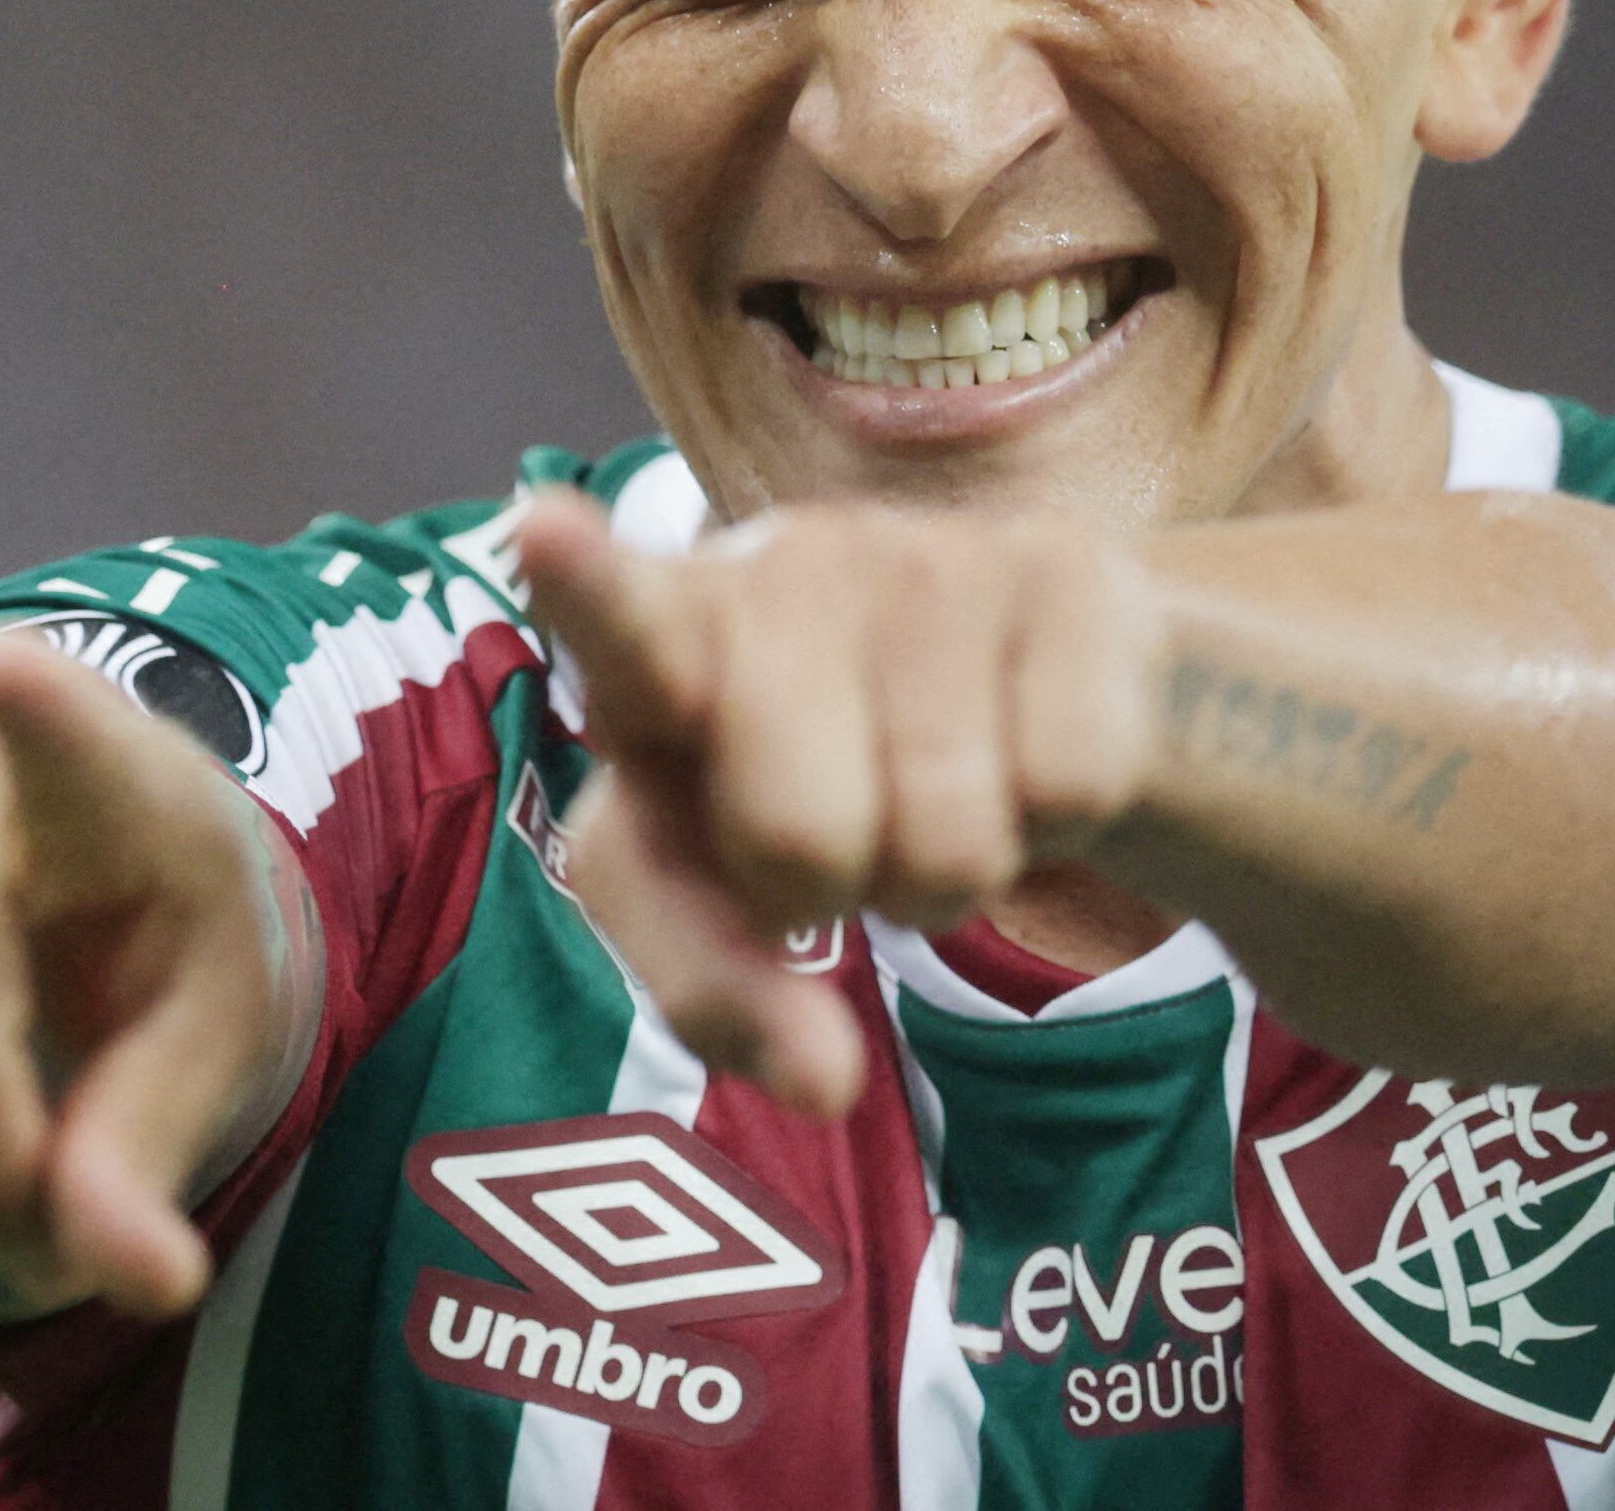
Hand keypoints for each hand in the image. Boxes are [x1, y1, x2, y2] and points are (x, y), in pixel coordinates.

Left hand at [514, 492, 1160, 1115]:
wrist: (1024, 682)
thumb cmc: (826, 784)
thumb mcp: (727, 891)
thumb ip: (718, 993)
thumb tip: (821, 1083)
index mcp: (667, 641)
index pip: (620, 622)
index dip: (585, 584)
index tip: (544, 531)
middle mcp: (785, 566)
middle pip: (801, 838)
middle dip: (835, 884)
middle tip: (849, 829)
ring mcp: (926, 551)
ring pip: (951, 837)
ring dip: (949, 869)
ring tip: (936, 786)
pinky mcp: (1062, 565)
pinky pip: (1070, 787)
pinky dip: (1058, 816)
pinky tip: (1023, 740)